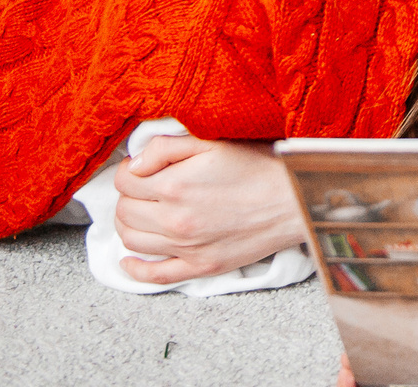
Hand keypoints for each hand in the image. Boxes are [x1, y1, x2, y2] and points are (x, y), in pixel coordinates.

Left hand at [112, 135, 308, 285]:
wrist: (293, 200)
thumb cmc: (258, 167)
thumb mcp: (211, 142)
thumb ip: (165, 147)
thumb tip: (134, 164)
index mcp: (174, 186)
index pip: (125, 181)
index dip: (130, 170)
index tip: (141, 168)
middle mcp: (174, 221)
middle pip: (124, 211)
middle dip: (129, 196)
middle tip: (144, 188)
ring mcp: (186, 248)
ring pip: (132, 241)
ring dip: (129, 225)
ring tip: (142, 213)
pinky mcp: (200, 267)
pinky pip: (155, 275)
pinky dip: (135, 269)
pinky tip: (130, 260)